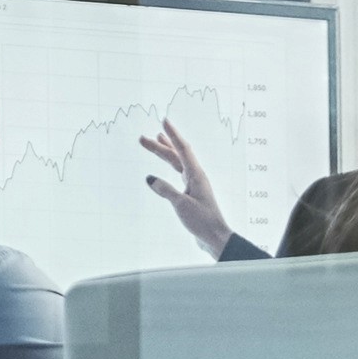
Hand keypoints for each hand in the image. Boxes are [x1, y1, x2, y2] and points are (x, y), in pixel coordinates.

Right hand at [140, 120, 232, 254]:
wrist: (215, 237)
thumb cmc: (202, 221)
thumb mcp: (181, 205)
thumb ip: (165, 190)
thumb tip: (150, 178)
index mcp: (196, 175)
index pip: (183, 149)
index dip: (172, 135)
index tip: (164, 120)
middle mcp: (196, 176)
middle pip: (176, 155)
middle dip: (160, 145)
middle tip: (142, 139)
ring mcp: (194, 184)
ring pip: (178, 163)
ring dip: (166, 152)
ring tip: (155, 140)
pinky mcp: (192, 193)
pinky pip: (178, 174)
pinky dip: (169, 167)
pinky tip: (164, 167)